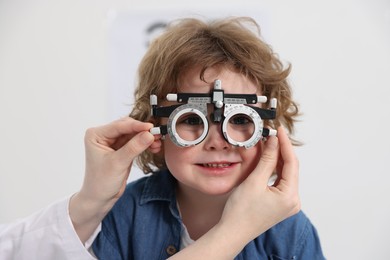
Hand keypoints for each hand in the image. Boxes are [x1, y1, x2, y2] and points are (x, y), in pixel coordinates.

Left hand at [70, 117, 154, 241]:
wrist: (100, 199)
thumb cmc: (101, 182)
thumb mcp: (118, 163)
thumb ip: (133, 147)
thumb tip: (149, 134)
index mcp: (96, 135)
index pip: (119, 126)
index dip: (136, 126)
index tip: (151, 127)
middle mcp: (104, 135)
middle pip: (128, 127)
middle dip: (143, 131)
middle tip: (157, 135)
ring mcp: (114, 142)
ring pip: (134, 134)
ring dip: (146, 137)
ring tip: (157, 143)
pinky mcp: (122, 149)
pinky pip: (136, 142)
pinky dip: (145, 143)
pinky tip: (154, 147)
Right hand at [221, 126, 300, 241]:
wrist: (232, 232)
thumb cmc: (241, 212)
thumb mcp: (254, 181)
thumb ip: (267, 160)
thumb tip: (274, 142)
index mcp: (290, 196)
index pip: (292, 163)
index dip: (285, 144)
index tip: (280, 131)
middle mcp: (293, 201)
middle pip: (291, 168)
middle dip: (282, 151)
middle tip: (273, 134)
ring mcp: (287, 203)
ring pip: (285, 174)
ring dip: (277, 159)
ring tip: (270, 144)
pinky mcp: (279, 204)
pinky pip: (280, 182)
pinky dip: (274, 170)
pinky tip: (268, 160)